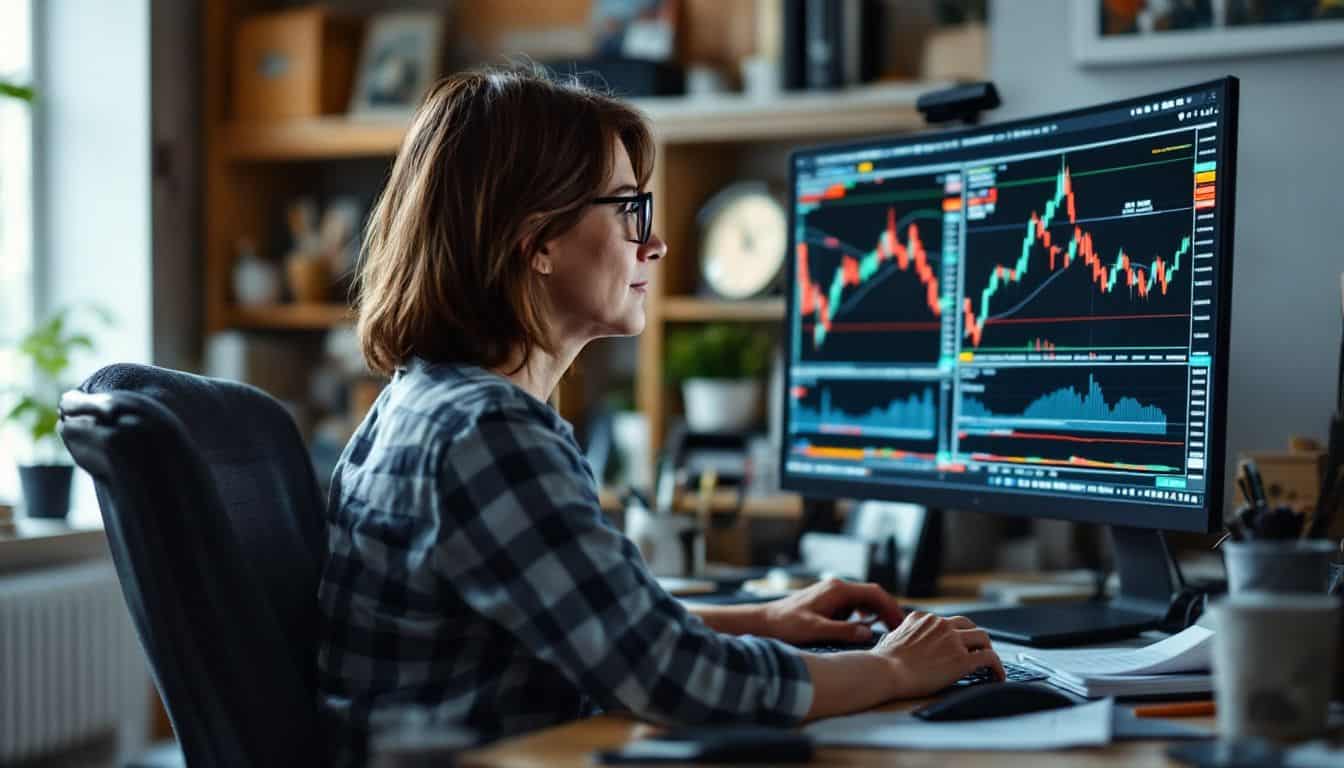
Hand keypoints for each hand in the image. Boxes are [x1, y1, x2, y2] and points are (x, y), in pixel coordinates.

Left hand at [759, 577, 905, 644]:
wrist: (765, 621)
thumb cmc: (786, 625)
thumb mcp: (815, 630)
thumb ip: (843, 631)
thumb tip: (868, 632)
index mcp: (837, 590)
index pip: (874, 593)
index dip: (891, 607)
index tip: (901, 623)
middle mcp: (837, 587)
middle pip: (872, 595)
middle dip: (887, 610)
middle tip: (899, 629)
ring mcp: (832, 594)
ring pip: (863, 600)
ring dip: (877, 613)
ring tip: (887, 630)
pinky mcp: (828, 602)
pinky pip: (853, 606)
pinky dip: (863, 615)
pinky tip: (864, 628)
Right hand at [871, 612, 1003, 697]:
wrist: (886, 670)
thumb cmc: (883, 660)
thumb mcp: (891, 637)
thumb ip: (902, 633)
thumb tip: (899, 639)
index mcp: (923, 618)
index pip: (947, 621)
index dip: (955, 633)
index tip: (957, 643)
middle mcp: (940, 624)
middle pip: (968, 625)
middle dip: (974, 637)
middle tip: (977, 649)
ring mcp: (953, 640)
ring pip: (983, 637)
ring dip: (987, 649)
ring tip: (990, 663)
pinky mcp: (962, 659)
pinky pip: (989, 658)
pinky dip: (997, 667)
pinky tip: (997, 676)